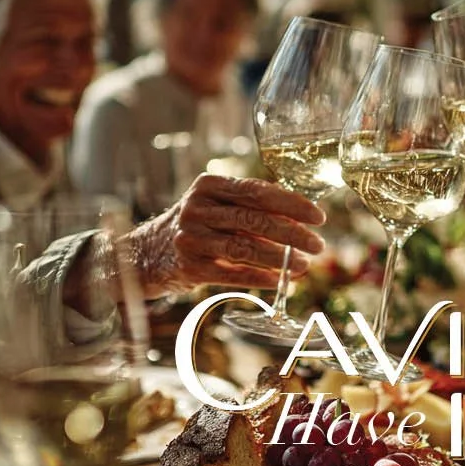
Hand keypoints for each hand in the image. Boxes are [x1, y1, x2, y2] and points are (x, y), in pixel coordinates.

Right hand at [126, 173, 325, 298]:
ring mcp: (191, 238)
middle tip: (318, 245)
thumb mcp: (215, 206)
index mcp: (209, 185)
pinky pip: (233, 273)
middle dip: (292, 233)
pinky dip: (260, 277)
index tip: (318, 216)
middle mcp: (197, 208)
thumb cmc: (195, 226)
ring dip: (281, 259)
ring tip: (305, 265)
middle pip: (254, 219)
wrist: (146, 253)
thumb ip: (249, 208)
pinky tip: (280, 280)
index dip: (292, 204)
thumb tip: (300, 220)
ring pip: (245, 247)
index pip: (258, 191)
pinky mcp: (189, 267)